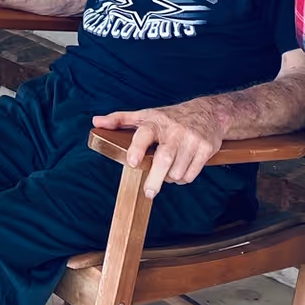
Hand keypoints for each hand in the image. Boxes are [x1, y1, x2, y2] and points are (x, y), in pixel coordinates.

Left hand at [93, 100, 227, 196]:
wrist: (209, 112)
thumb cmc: (170, 117)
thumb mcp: (145, 114)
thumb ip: (119, 119)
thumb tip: (95, 121)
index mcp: (156, 121)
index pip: (145, 133)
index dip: (138, 147)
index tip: (133, 162)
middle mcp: (174, 130)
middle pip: (164, 158)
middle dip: (155, 179)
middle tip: (149, 192)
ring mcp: (191, 140)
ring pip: (177, 171)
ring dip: (170, 178)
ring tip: (166, 172)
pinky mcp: (206, 149)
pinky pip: (191, 174)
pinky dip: (183, 179)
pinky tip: (180, 171)